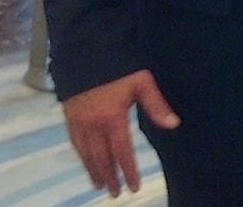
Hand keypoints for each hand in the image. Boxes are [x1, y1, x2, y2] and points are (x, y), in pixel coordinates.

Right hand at [60, 69, 179, 195]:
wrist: (86, 50)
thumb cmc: (119, 66)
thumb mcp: (142, 82)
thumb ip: (156, 105)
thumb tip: (173, 124)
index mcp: (112, 118)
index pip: (122, 151)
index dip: (128, 170)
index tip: (134, 186)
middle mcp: (93, 124)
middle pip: (101, 157)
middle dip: (110, 176)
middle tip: (115, 193)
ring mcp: (78, 121)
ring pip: (85, 153)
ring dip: (93, 170)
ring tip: (99, 184)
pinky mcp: (68, 115)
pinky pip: (74, 141)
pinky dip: (81, 155)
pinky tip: (85, 161)